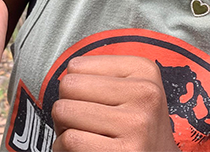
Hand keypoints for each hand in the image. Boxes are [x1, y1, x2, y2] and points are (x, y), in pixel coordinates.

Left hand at [52, 56, 179, 151]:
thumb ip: (98, 77)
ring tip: (86, 137)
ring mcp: (136, 123)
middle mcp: (144, 94)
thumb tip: (64, 77)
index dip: (75, 89)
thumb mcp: (130, 92)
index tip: (92, 104)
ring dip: (64, 130)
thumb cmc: (136, 130)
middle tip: (85, 124)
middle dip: (67, 108)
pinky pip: (70, 140)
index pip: (76, 66)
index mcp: (144, 70)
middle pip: (68, 86)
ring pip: (64, 112)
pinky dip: (66, 149)